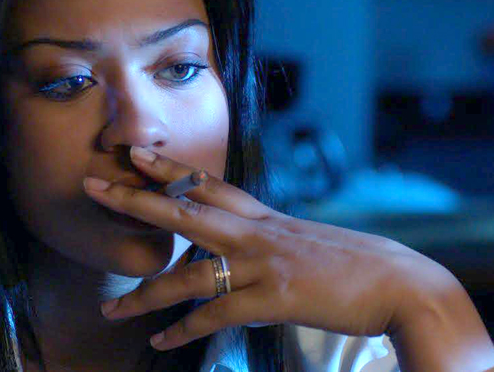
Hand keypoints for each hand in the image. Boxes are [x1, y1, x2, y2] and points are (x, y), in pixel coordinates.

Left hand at [83, 146, 493, 370]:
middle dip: (135, 198)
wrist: (400, 283)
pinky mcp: (273, 299)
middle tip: (92, 185)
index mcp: (263, 217)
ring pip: (188, 275)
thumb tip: (244, 248)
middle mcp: (255, 232)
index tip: (135, 152)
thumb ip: (268, 241)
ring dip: (144, 295)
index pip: (207, 183)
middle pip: (184, 209)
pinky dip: (184, 332)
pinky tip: (160, 342)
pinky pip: (216, 316)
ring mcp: (262, 264)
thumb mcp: (304, 241)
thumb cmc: (354, 263)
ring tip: (110, 310)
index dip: (168, 167)